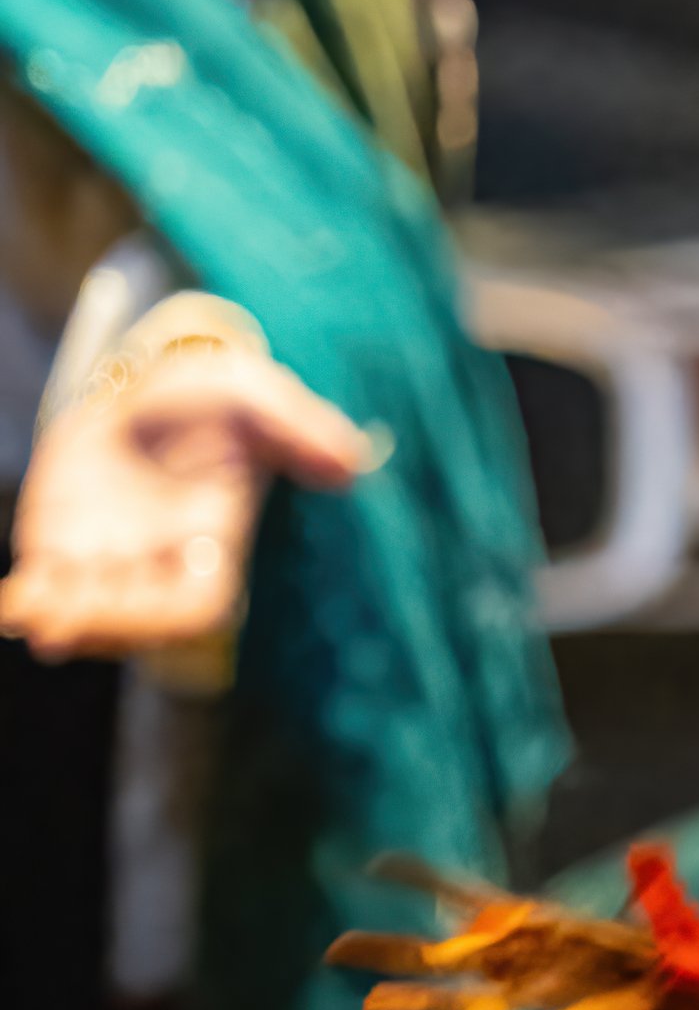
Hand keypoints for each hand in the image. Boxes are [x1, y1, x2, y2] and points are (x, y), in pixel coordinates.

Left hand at [0, 343, 375, 657]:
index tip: (146, 609)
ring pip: (87, 610)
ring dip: (58, 616)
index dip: (167, 616)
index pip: (198, 608)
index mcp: (213, 549)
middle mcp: (161, 567)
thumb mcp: (258, 398)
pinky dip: (25, 600)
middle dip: (101, 620)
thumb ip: (301, 430)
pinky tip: (7, 604)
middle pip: (136, 618)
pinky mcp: (62, 546)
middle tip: (57, 619)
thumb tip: (353, 462)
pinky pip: (45, 587)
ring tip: (28, 611)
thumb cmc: (213, 399)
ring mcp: (110, 561)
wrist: (154, 390)